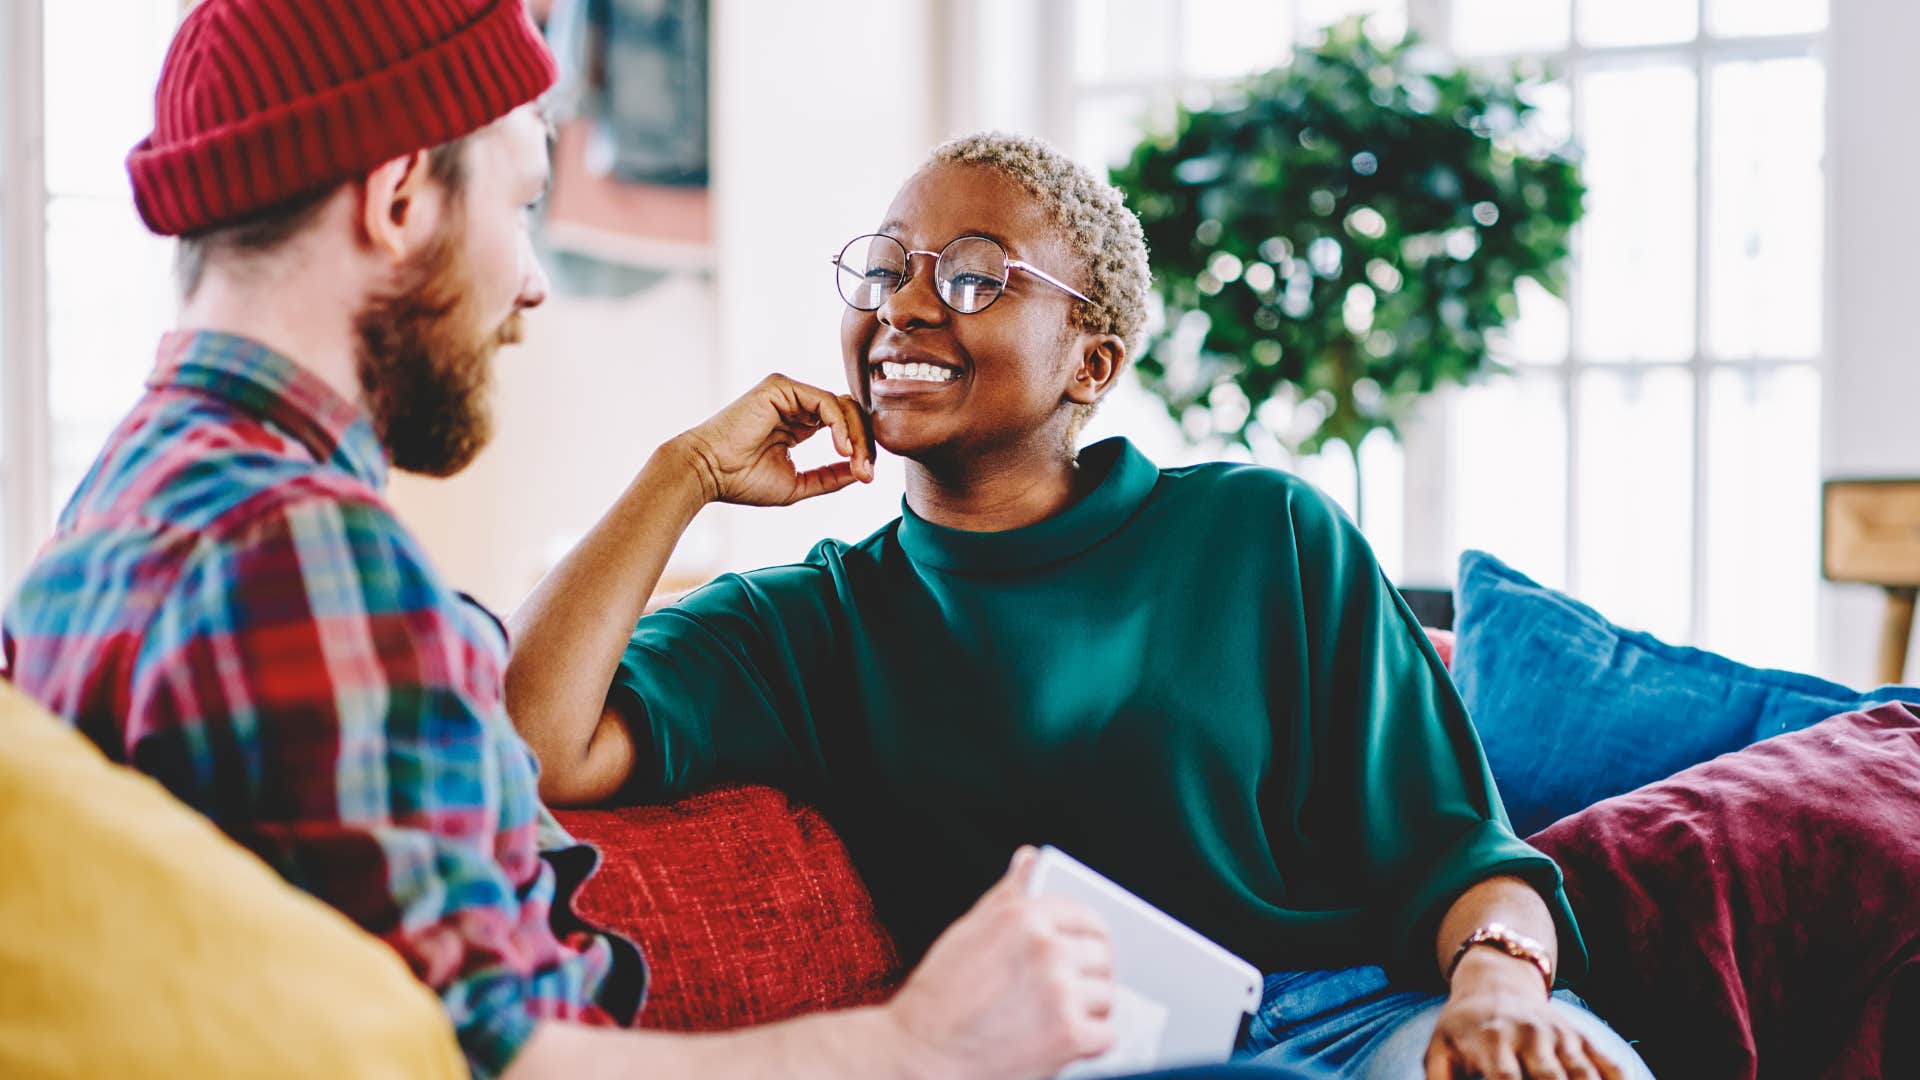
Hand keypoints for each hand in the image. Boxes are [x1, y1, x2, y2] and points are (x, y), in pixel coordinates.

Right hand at [671, 373, 874, 505]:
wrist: (708, 473)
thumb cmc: (741, 481)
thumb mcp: (798, 484)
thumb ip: (830, 477)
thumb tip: (863, 472)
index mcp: (798, 424)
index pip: (843, 426)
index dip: (859, 449)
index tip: (866, 476)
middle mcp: (795, 405)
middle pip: (848, 413)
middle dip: (863, 442)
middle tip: (867, 471)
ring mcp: (788, 394)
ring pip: (841, 405)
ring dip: (856, 435)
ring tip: (856, 462)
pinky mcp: (781, 387)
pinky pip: (825, 401)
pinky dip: (840, 425)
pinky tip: (841, 448)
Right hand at [883, 847, 1115, 1079]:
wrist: (920, 1055)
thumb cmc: (940, 995)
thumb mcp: (969, 929)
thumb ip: (1009, 893)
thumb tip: (1030, 858)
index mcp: (1023, 916)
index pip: (1085, 916)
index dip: (1087, 936)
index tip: (1084, 949)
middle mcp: (1046, 949)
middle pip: (1101, 955)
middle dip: (1089, 974)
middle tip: (1068, 990)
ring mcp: (1060, 992)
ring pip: (1107, 994)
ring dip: (1089, 1010)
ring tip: (1055, 1018)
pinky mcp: (1069, 1035)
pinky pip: (1106, 1034)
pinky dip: (1090, 1043)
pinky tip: (1062, 1042)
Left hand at [1425, 950, 1625, 1079]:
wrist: (1494, 982)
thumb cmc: (1462, 1029)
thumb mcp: (1439, 1050)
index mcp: (1492, 1042)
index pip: (1505, 1079)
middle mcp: (1531, 1037)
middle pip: (1553, 1078)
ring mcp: (1560, 1036)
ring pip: (1584, 1073)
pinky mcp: (1582, 1037)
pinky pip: (1607, 1063)